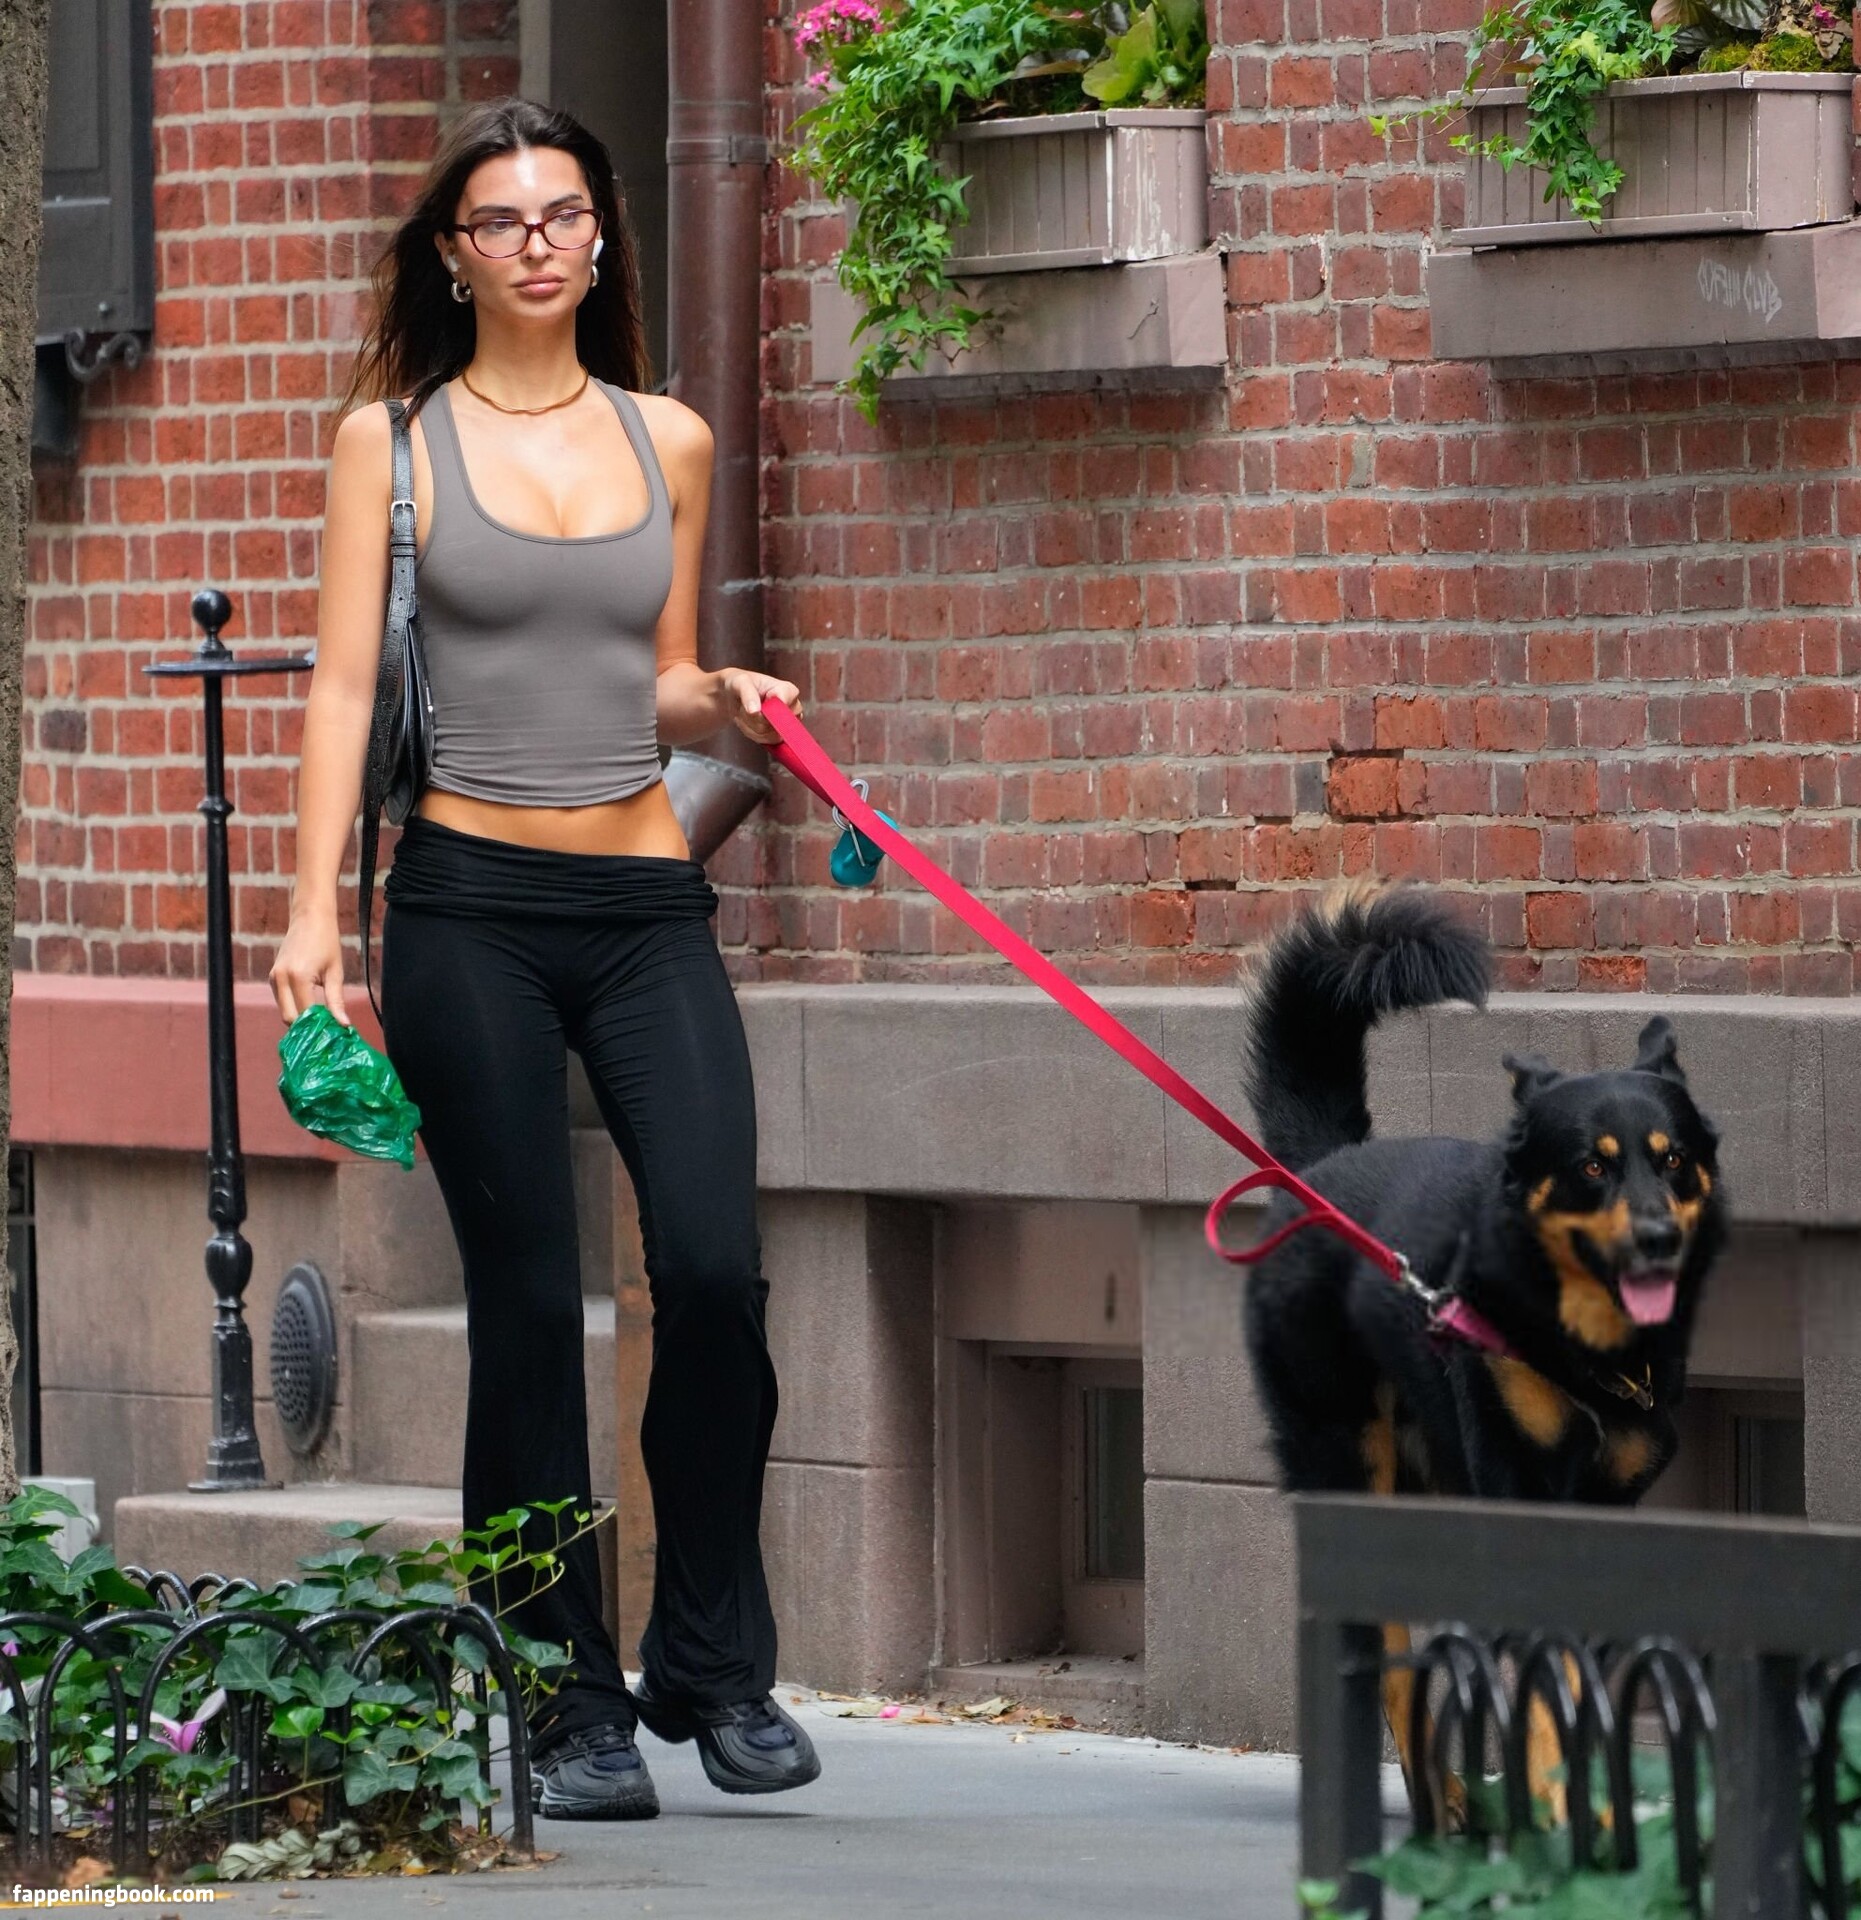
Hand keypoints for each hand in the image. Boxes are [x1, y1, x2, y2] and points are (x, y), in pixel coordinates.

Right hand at [269, 905, 350, 1027]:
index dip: (318, 1027)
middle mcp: (280, 979)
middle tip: (327, 1032)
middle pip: (289, 1018)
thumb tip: (344, 1025)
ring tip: (322, 1021)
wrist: (310, 917)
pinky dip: (295, 1008)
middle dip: (306, 1028)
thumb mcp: (335, 972)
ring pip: (284, 1011)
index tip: (333, 1033)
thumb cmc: (327, 941)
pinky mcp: (272, 977)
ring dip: (300, 1018)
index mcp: (298, 977)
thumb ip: (336, 1000)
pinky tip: (312, 1008)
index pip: (304, 1015)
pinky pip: (282, 1001)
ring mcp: (273, 978)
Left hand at [719, 668, 801, 744]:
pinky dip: (752, 733)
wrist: (734, 695)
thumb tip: (755, 711)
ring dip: (751, 726)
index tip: (756, 705)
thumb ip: (748, 694)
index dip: (768, 710)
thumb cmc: (740, 683)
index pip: (786, 705)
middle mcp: (792, 707)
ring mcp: (787, 723)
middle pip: (777, 724)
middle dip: (756, 718)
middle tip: (747, 707)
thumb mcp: (740, 682)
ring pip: (769, 735)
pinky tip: (749, 722)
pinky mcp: (779, 735)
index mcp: (788, 690)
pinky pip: (766, 742)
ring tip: (747, 713)